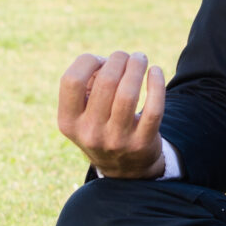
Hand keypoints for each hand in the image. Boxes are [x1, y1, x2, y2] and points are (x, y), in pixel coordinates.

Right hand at [57, 50, 166, 177]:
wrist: (123, 168)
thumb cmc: (101, 125)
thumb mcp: (82, 112)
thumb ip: (88, 83)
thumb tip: (108, 61)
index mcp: (68, 122)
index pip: (71, 80)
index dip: (88, 61)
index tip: (101, 61)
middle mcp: (90, 133)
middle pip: (105, 82)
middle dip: (119, 60)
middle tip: (126, 57)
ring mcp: (116, 140)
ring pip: (128, 93)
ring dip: (137, 67)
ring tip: (140, 59)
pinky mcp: (142, 143)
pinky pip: (153, 108)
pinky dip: (156, 84)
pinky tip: (156, 72)